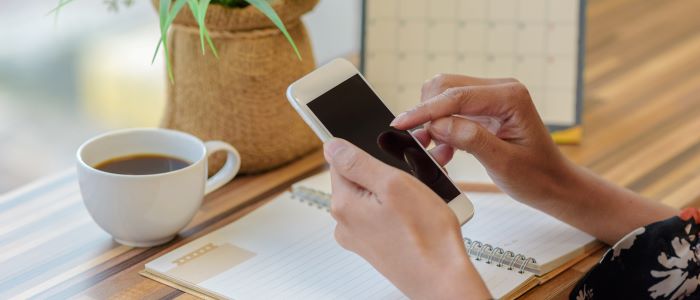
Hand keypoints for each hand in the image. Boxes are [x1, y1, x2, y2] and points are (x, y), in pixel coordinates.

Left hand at [324, 138, 489, 298]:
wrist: (443, 279)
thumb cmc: (425, 236)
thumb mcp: (392, 184)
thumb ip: (357, 162)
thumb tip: (332, 146)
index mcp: (343, 204)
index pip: (341, 160)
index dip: (368, 151)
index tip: (391, 156)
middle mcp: (346, 223)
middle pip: (360, 179)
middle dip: (387, 171)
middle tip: (414, 176)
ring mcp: (361, 236)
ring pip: (375, 196)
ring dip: (398, 190)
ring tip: (423, 197)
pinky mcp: (377, 245)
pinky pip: (384, 215)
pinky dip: (401, 208)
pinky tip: (421, 213)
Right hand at [393, 74, 676, 243]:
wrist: (553, 185)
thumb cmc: (536, 176)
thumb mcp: (503, 162)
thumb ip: (470, 139)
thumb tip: (436, 125)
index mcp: (510, 97)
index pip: (456, 96)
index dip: (424, 111)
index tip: (400, 124)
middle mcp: (501, 89)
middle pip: (445, 87)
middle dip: (426, 114)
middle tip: (416, 142)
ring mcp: (492, 97)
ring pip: (445, 97)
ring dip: (432, 123)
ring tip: (433, 152)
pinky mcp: (485, 109)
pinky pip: (452, 111)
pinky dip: (441, 130)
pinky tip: (443, 153)